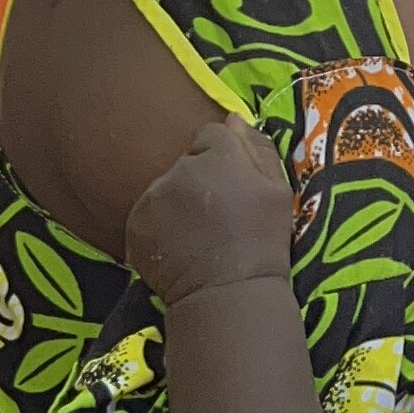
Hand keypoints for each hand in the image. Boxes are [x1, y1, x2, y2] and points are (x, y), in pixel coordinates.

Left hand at [124, 119, 294, 304]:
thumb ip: (257, 148)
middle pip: (186, 162)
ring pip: (165, 188)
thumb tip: (233, 119)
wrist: (228, 294)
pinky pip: (148, 214)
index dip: (224, 157)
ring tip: (197, 235)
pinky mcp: (135, 225)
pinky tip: (179, 248)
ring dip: (177, 203)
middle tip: (217, 215)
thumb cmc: (263, 242)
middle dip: (199, 180)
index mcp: (218, 157)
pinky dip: (160, 227)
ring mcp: (153, 197)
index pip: (211, 135)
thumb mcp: (278, 191)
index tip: (234, 185)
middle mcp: (179, 170)